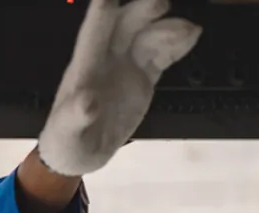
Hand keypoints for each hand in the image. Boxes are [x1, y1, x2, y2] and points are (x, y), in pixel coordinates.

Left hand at [37, 0, 201, 175]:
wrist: (82, 152)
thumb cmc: (67, 140)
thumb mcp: (68, 133)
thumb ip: (75, 116)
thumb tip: (87, 103)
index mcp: (84, 69)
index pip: (92, 35)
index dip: (101, 14)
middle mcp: (105, 60)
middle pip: (123, 27)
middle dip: (141, 12)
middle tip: (160, 4)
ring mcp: (125, 66)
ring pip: (147, 37)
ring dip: (166, 29)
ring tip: (189, 31)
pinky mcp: (142, 77)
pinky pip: (161, 55)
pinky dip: (176, 45)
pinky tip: (191, 36)